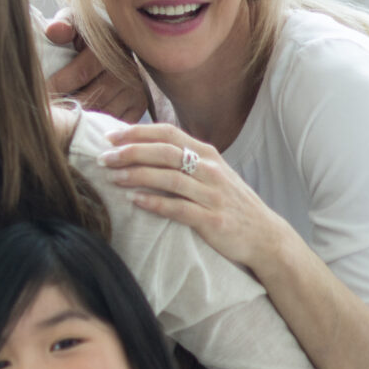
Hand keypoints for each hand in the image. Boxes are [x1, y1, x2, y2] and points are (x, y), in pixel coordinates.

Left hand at [43, 18, 150, 121]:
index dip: (57, 85)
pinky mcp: (138, 105)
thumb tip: (54, 32)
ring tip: (56, 126)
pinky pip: (114, 122)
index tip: (38, 93)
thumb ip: (64, 25)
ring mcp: (136, 89)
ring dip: (78, 122)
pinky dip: (95, 128)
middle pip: (91, 98)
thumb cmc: (83, 36)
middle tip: (44, 116)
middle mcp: (128, 69)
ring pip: (102, 113)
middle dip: (65, 107)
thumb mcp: (74, 23)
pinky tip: (77, 130)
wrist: (110, 48)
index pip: (81, 73)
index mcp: (113, 47)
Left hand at [101, 123, 285, 272]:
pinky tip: (134, 201)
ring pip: (170, 179)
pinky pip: (179, 208)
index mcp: (207, 155)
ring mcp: (213, 195)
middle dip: (130, 152)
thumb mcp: (212, 173)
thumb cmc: (229, 202)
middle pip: (165, 153)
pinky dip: (155, 203)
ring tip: (112, 177)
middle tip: (103, 158)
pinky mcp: (213, 220)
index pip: (169, 133)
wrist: (265, 236)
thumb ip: (185, 159)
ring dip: (137, 176)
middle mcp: (211, 170)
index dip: (138, 132)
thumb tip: (144, 147)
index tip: (110, 136)